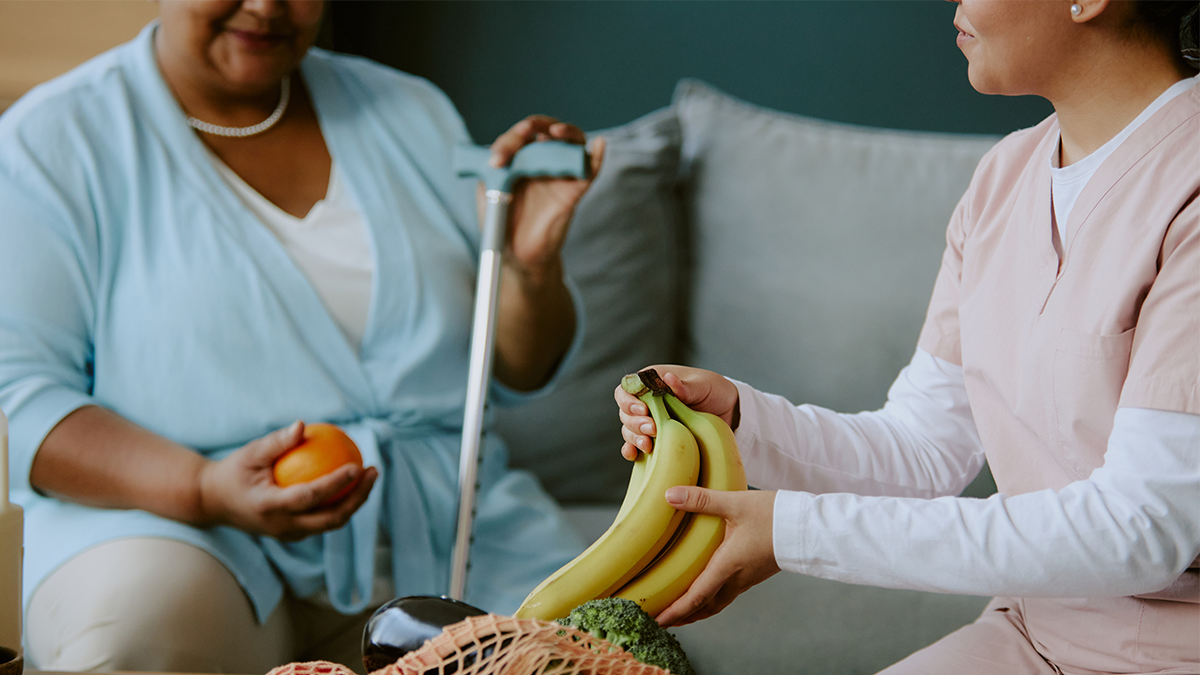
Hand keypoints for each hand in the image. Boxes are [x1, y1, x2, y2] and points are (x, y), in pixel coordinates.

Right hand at [198, 421, 377, 540]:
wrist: (213, 501)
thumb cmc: (234, 471)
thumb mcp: (250, 453)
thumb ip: (276, 442)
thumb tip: (303, 426)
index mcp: (269, 507)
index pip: (309, 498)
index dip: (336, 485)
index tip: (357, 466)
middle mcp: (282, 526)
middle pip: (330, 519)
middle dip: (358, 498)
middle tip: (373, 471)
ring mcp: (288, 534)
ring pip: (331, 523)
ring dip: (354, 502)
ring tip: (369, 476)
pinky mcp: (293, 533)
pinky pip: (323, 520)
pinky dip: (341, 503)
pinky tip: (353, 482)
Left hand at [484, 115, 605, 279]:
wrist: (518, 254)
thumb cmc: (502, 222)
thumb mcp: (488, 192)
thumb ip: (490, 171)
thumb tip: (496, 155)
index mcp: (520, 157)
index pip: (518, 137)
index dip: (507, 143)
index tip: (496, 162)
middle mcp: (542, 159)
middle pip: (545, 129)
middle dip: (534, 126)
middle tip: (523, 133)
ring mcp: (560, 172)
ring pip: (571, 141)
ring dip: (566, 131)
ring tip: (556, 131)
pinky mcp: (576, 189)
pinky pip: (590, 170)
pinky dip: (597, 156)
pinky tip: (599, 145)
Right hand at [615, 366, 740, 460]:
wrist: (729, 412)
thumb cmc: (714, 391)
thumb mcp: (703, 386)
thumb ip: (685, 386)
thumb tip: (668, 378)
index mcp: (653, 382)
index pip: (628, 388)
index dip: (628, 400)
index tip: (643, 410)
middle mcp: (647, 402)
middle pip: (625, 412)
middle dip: (635, 422)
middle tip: (652, 429)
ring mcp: (650, 421)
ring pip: (629, 429)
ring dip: (634, 437)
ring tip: (648, 444)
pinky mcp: (655, 439)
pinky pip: (635, 445)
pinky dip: (631, 450)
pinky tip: (634, 455)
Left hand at [655, 486, 779, 626]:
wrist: (808, 526)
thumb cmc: (773, 515)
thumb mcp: (735, 503)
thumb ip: (702, 500)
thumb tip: (669, 495)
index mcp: (728, 565)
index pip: (697, 597)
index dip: (675, 610)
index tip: (658, 620)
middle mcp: (736, 578)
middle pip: (705, 607)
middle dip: (682, 616)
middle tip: (661, 622)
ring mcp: (746, 579)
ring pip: (717, 603)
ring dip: (697, 610)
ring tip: (680, 613)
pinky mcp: (753, 574)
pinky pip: (727, 594)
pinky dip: (710, 600)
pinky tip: (706, 591)